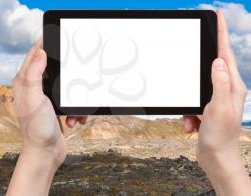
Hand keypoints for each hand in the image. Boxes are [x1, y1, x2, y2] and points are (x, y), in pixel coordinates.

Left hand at [6, 39, 85, 195]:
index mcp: (24, 82)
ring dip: (74, 98)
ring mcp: (46, 99)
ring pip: (67, 86)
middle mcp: (34, 88)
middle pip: (55, 69)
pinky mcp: (56, 108)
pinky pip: (72, 101)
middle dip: (68, 77)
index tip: (58, 37)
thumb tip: (40, 52)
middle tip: (75, 79)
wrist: (45, 154)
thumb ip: (34, 74)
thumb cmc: (36, 129)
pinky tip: (73, 121)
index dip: (45, 44)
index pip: (34, 55)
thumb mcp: (34, 99)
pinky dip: (76, 110)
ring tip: (71, 113)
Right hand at [183, 10, 250, 195]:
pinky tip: (191, 126)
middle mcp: (226, 90)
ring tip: (194, 120)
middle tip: (194, 59)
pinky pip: (191, 103)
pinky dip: (188, 115)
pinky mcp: (205, 108)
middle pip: (210, 67)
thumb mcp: (219, 108)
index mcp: (232, 86)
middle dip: (198, 67)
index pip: (225, 54)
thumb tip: (217, 61)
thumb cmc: (221, 137)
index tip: (216, 16)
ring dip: (189, 105)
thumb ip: (219, 83)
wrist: (216, 159)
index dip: (221, 34)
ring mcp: (215, 99)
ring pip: (195, 88)